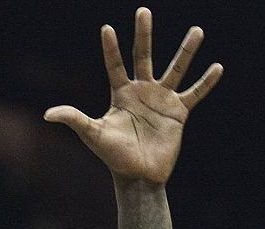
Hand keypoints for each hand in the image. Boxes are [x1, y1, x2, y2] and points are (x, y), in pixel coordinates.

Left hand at [44, 8, 221, 183]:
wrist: (138, 177)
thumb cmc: (114, 156)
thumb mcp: (92, 134)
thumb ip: (74, 119)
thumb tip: (48, 114)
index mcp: (121, 94)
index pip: (115, 65)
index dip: (111, 49)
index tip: (107, 29)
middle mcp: (142, 92)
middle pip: (144, 56)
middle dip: (143, 34)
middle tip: (143, 11)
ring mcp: (162, 100)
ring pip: (176, 69)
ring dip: (186, 51)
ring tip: (198, 31)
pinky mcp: (178, 113)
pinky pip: (195, 94)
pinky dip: (206, 82)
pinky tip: (217, 67)